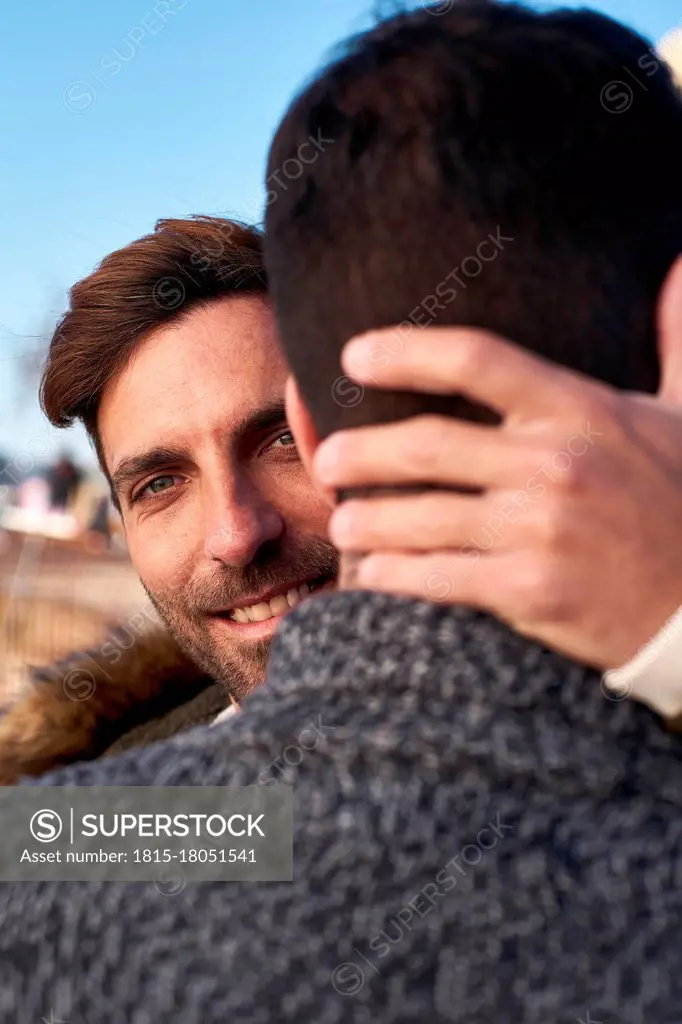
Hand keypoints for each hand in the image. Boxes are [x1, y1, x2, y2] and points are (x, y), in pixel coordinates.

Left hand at [313, 258, 681, 670]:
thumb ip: (676, 339)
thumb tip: (677, 267)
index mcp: (583, 410)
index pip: (477, 360)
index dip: (405, 351)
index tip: (355, 355)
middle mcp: (556, 463)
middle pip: (427, 445)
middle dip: (362, 453)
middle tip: (328, 462)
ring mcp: (541, 530)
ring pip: (422, 518)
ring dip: (365, 521)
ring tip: (340, 522)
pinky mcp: (532, 591)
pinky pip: (439, 577)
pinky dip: (395, 575)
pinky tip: (372, 573)